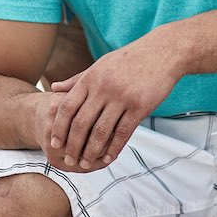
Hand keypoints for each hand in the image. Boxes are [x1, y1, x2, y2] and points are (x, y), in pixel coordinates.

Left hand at [44, 39, 180, 171]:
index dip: (59, 128)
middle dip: (73, 145)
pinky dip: (114, 148)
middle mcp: (104, 88)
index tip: (54, 143)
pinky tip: (108, 158)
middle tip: (70, 160)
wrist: (163, 52)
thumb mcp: (99, 65)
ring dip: (91, 151)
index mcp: (91, 78)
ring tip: (86, 163)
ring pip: (101, 131)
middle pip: (82, 123)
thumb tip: (54, 87)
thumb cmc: (128, 59)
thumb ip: (77, 79)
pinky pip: (124, 132)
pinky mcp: (140, 106)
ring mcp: (122, 97)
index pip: (67, 107)